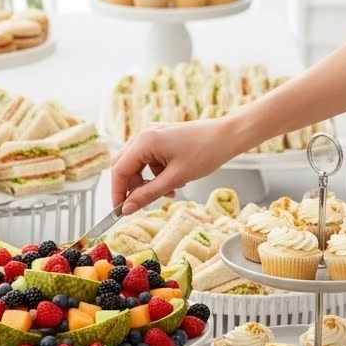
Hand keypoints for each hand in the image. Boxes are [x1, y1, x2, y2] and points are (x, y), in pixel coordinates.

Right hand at [112, 119, 232, 212]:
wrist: (228, 136)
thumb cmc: (205, 153)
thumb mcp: (175, 179)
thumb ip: (148, 194)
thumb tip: (127, 208)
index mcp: (145, 141)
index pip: (119, 170)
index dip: (118, 193)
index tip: (121, 211)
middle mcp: (144, 135)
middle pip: (124, 166)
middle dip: (131, 187)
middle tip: (140, 204)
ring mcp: (153, 135)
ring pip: (138, 164)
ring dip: (147, 182)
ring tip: (168, 192)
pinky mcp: (162, 138)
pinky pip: (150, 159)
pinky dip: (157, 174)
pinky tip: (174, 181)